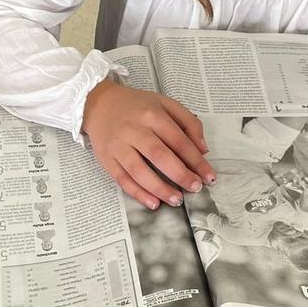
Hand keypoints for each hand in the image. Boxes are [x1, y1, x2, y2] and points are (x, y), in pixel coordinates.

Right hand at [82, 80, 215, 208]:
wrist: (99, 103)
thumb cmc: (136, 105)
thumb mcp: (165, 104)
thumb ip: (188, 122)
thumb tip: (203, 150)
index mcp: (152, 115)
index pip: (179, 141)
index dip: (196, 161)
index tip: (208, 176)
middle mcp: (134, 130)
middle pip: (160, 156)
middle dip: (181, 175)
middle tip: (195, 188)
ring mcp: (118, 146)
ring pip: (139, 171)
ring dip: (160, 188)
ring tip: (177, 200)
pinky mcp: (106, 159)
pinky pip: (122, 179)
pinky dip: (137, 193)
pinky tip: (153, 203)